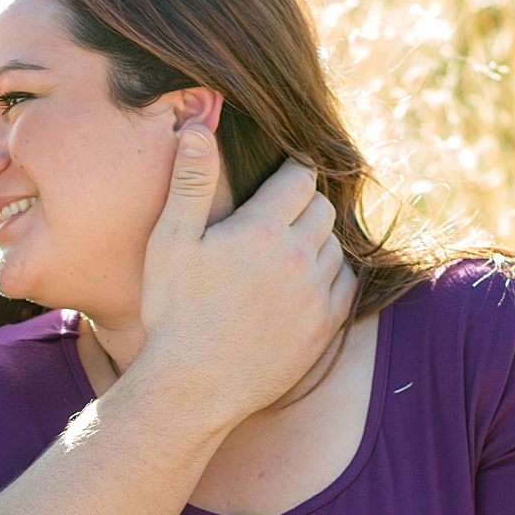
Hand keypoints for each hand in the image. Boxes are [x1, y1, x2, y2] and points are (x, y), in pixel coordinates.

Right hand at [135, 128, 355, 425]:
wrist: (192, 387)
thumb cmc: (172, 312)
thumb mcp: (170, 242)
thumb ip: (190, 182)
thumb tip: (200, 127)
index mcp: (263, 229)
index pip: (299, 177)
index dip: (289, 172)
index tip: (278, 179)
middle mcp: (299, 256)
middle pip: (321, 208)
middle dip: (302, 205)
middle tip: (275, 217)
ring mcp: (316, 294)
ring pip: (334, 244)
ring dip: (315, 241)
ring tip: (283, 252)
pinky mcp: (325, 327)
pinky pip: (345, 283)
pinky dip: (329, 275)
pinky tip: (300, 284)